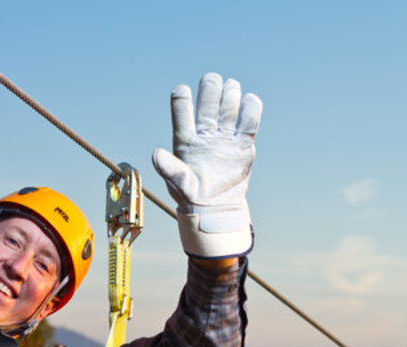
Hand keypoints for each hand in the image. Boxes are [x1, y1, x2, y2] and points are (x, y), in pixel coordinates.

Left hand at [152, 72, 262, 258]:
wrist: (215, 207)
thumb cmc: (191, 196)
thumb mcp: (178, 184)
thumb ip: (169, 169)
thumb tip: (156, 153)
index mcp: (185, 141)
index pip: (182, 115)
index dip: (181, 101)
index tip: (181, 90)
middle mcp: (205, 135)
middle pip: (207, 106)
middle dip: (210, 90)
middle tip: (212, 79)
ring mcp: (224, 139)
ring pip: (228, 110)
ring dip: (229, 96)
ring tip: (231, 86)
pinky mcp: (242, 146)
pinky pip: (249, 124)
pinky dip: (251, 110)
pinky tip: (250, 99)